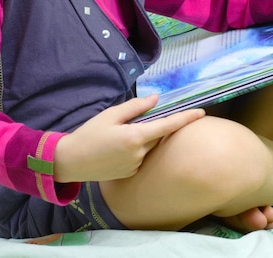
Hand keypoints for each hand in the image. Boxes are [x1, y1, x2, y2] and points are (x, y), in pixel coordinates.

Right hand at [53, 94, 204, 182]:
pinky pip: (140, 156)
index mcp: (135, 137)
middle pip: (157, 135)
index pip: (167, 126)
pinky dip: (135, 148)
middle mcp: (139, 153)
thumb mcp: (111, 114)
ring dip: (141, 137)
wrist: (72, 161)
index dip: (185, 118)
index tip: (201, 113)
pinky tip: (115, 148)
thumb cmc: (90, 133)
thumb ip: (136, 106)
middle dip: (152, 126)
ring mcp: (135, 165)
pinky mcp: (130, 173)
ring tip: (116, 136)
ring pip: (148, 146)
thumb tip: (156, 99)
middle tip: (130, 122)